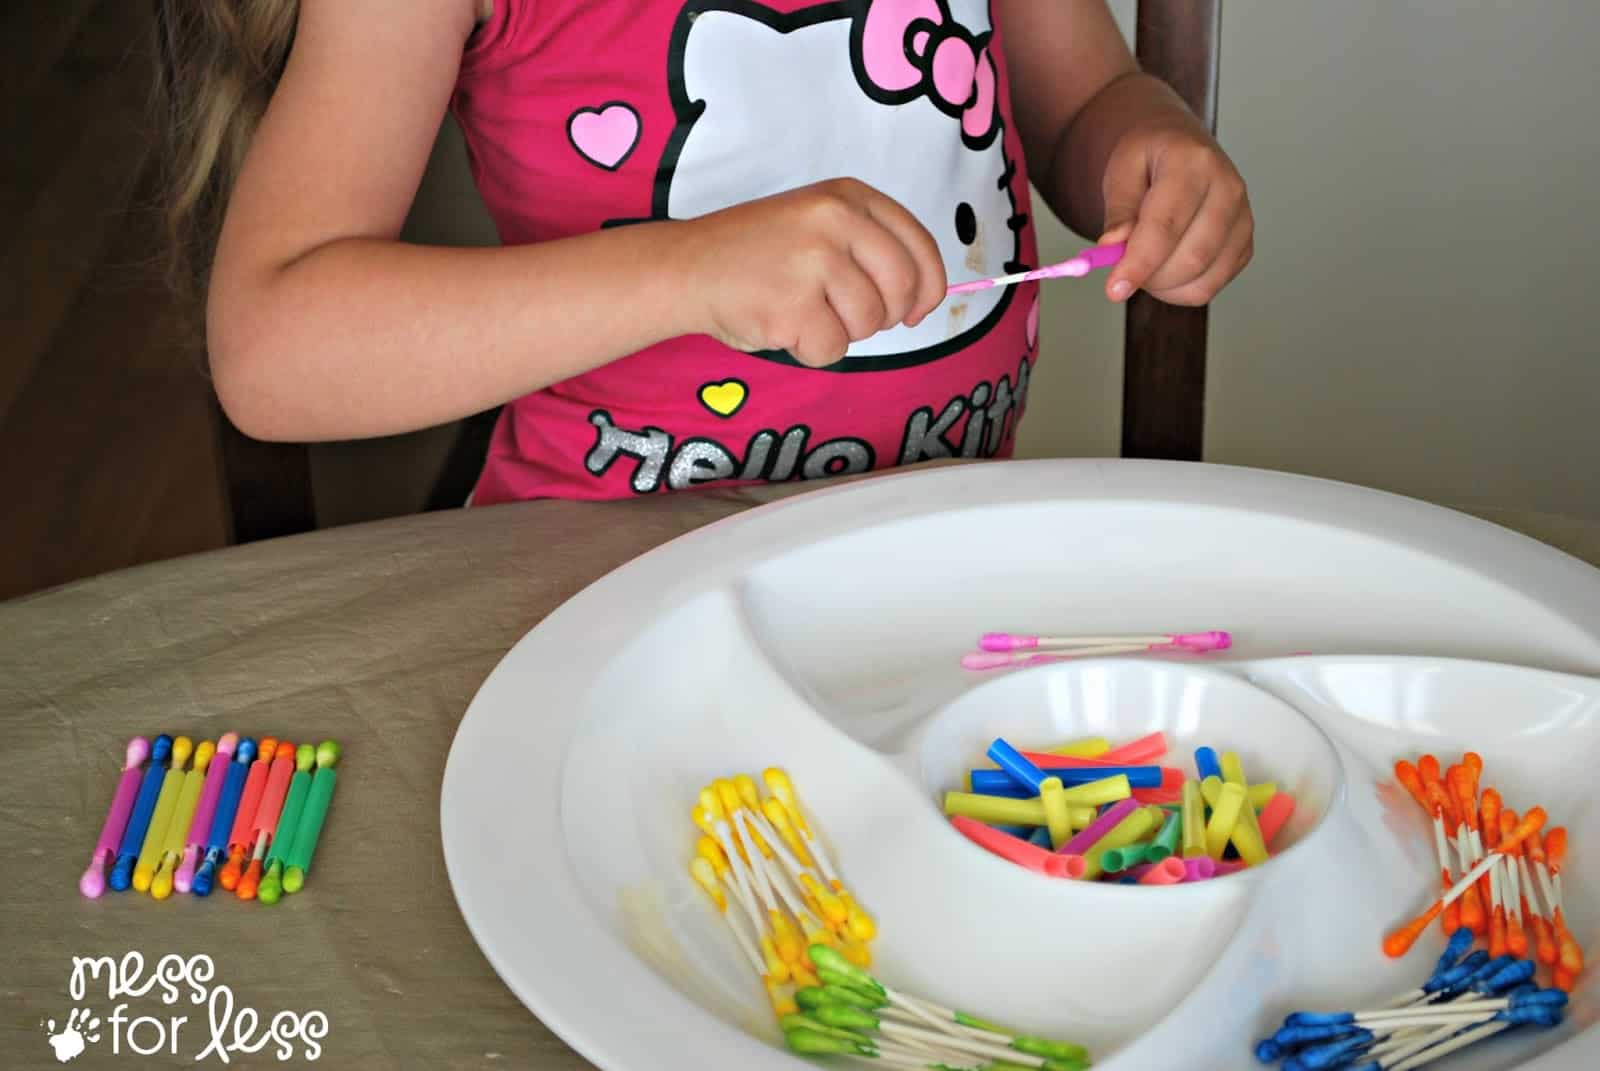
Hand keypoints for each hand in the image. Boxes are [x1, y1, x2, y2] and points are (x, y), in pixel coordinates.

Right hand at [677, 179, 946, 366]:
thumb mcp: (818, 224)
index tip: (915, 310)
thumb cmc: (757, 255)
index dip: (928, 288)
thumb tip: (921, 302)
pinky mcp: (792, 305)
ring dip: (840, 332)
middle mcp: (835, 220)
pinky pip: (832, 349)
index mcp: (848, 196)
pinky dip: (810, 350)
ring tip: (802, 311)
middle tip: (845, 316)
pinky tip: (781, 325)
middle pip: (901, 289)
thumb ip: (869, 247)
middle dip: (882, 315)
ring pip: (868, 323)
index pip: (918, 246)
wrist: (688, 267)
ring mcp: (813, 261)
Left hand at [1097, 119, 1252, 305]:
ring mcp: (1242, 219)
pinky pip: (1209, 287)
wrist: (1181, 150)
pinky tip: (1164, 269)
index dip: (1139, 263)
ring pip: (1202, 279)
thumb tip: (1114, 247)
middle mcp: (1228, 189)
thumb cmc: (1151, 160)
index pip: (1166, 225)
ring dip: (1162, 286)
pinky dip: (1179, 291)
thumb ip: (1118, 211)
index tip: (1114, 289)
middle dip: (1150, 277)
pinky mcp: (1244, 246)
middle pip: (1191, 258)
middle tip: (1123, 268)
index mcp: (1193, 163)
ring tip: (1144, 262)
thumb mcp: (1121, 172)